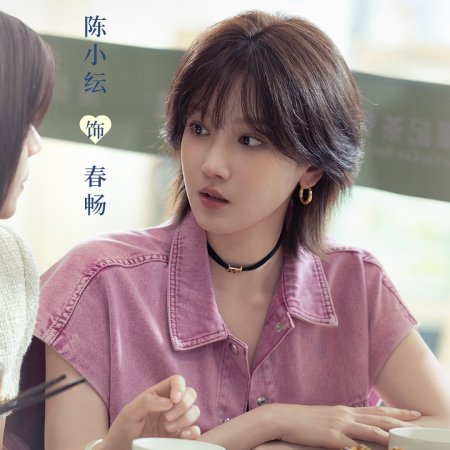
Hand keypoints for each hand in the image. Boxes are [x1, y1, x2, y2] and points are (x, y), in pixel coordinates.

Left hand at [99, 375, 199, 449]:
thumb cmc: (122, 430)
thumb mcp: (130, 412)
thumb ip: (147, 402)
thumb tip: (169, 402)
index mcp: (158, 395)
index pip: (177, 381)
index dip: (180, 386)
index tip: (174, 399)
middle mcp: (170, 406)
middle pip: (190, 394)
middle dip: (183, 405)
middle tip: (167, 417)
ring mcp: (176, 421)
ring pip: (194, 411)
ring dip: (185, 419)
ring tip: (168, 428)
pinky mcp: (179, 437)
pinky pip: (195, 431)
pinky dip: (193, 432)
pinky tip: (181, 436)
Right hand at [270, 404, 420, 447]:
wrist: (284, 418)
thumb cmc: (303, 420)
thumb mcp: (326, 418)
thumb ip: (341, 422)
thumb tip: (354, 427)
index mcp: (345, 411)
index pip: (375, 411)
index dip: (394, 412)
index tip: (410, 413)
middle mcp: (345, 415)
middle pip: (378, 418)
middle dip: (399, 419)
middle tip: (417, 419)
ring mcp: (339, 426)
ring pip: (371, 430)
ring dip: (389, 434)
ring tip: (405, 437)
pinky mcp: (332, 437)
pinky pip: (354, 446)